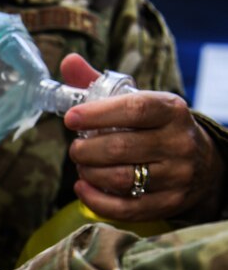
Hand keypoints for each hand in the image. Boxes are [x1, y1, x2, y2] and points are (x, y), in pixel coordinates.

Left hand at [61, 54, 223, 220]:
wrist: (203, 164)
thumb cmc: (156, 128)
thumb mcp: (139, 102)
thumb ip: (101, 84)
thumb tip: (68, 61)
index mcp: (171, 110)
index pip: (134, 109)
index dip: (97, 114)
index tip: (70, 119)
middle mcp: (178, 142)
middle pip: (120, 148)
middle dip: (85, 150)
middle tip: (75, 149)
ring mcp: (176, 176)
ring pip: (120, 179)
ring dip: (89, 173)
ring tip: (82, 166)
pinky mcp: (168, 203)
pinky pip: (125, 208)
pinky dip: (96, 200)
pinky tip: (82, 188)